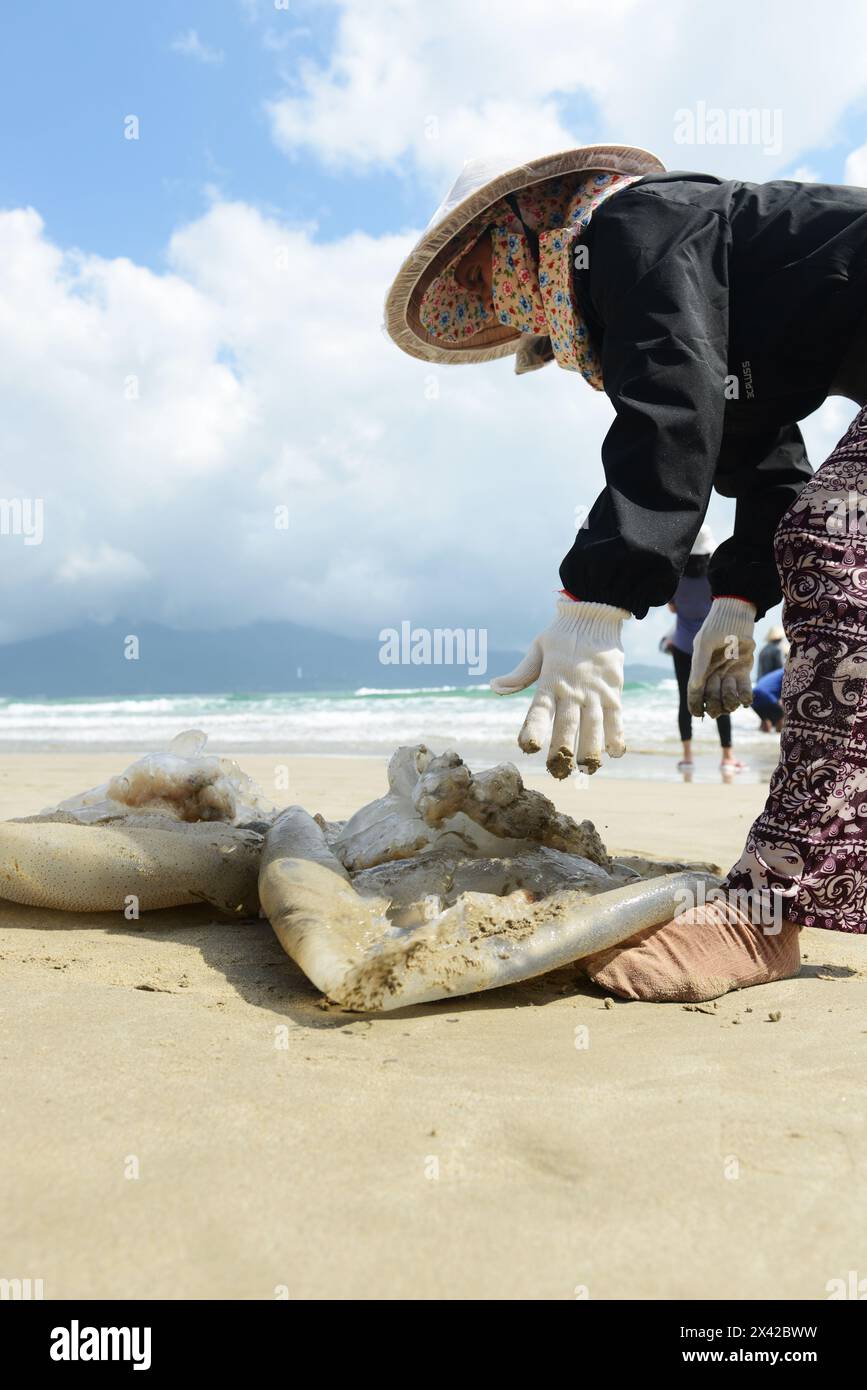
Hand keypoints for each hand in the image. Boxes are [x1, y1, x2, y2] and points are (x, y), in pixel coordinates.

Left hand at [490, 599, 628, 777]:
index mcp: (550, 681)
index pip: (539, 709)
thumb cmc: (561, 635)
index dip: (533, 728)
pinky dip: (616, 735)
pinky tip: (615, 754)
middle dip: (561, 749)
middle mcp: (572, 689)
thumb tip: (494, 687)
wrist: (595, 614)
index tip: (527, 747)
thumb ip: (519, 674)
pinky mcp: (613, 691)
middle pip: (567, 724)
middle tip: (556, 772)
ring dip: (590, 748)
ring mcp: (594, 692)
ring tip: (586, 769)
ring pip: (594, 725)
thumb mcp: (537, 650)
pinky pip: (616, 717)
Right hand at [687, 597, 756, 717]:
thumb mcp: (704, 643)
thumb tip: (693, 687)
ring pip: (728, 698)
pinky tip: (747, 700)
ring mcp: (728, 674)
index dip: (695, 706)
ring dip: (730, 701)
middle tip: (720, 700)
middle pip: (711, 700)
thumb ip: (699, 665)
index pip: (695, 694)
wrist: (738, 614)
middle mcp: (713, 675)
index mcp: (700, 670)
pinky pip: (744, 690)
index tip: (700, 714)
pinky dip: (745, 697)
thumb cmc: (717, 626)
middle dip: (715, 705)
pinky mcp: (743, 671)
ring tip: (734, 696)